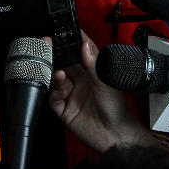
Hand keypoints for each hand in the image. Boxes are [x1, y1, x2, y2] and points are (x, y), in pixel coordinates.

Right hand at [47, 32, 152, 151]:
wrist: (116, 135)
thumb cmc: (118, 109)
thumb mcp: (106, 82)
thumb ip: (94, 64)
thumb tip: (86, 45)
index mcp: (92, 73)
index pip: (79, 54)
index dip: (72, 44)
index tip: (64, 33)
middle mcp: (81, 83)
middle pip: (64, 65)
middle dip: (56, 57)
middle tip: (50, 47)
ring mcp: (72, 96)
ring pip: (56, 80)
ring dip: (55, 75)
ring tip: (60, 74)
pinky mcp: (65, 110)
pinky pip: (53, 99)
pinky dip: (54, 93)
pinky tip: (61, 92)